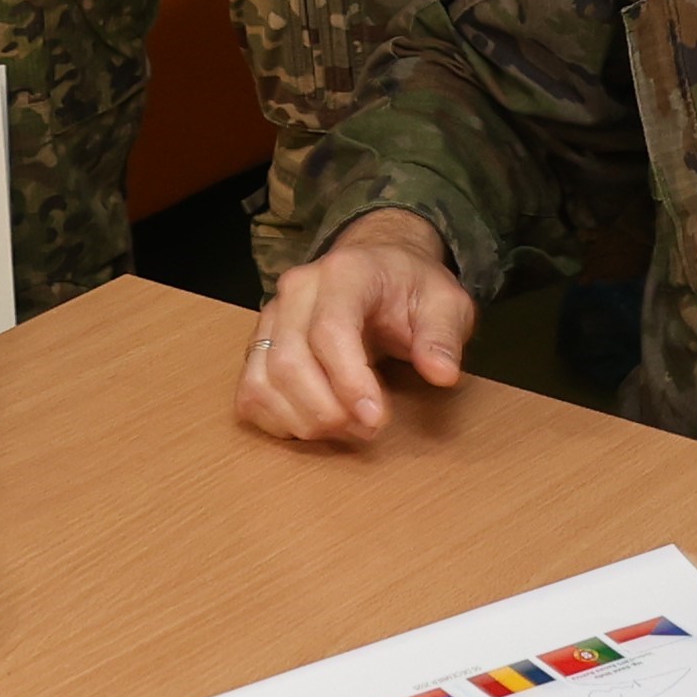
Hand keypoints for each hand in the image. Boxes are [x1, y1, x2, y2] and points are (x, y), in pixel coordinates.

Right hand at [235, 209, 478, 442]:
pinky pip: (250, 393)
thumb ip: (443, 336)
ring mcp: (271, 316)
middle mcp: (297, 290)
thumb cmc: (410, 288)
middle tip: (369, 429)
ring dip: (304, 420)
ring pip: (263, 382)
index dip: (349, 382)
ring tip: (347, 428)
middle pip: (289, 361)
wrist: (379, 267)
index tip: (377, 420)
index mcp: (345, 272)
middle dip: (329, 411)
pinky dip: (278, 420)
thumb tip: (442, 373)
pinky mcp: (259, 344)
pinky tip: (315, 422)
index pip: (330, 330)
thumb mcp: (446, 303)